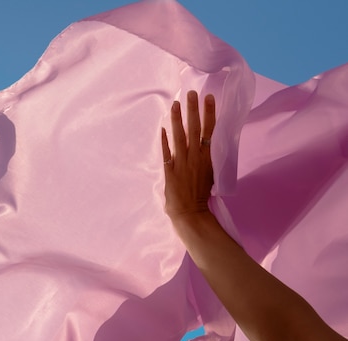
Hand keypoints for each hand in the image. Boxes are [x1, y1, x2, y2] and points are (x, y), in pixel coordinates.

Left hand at [161, 90, 215, 223]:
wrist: (191, 213)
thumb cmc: (201, 197)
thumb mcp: (210, 175)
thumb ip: (206, 159)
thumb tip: (205, 145)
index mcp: (208, 158)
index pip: (210, 131)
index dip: (210, 113)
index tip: (209, 98)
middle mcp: (196, 157)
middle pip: (195, 129)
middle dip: (193, 110)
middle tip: (192, 92)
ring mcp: (182, 163)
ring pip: (180, 137)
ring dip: (178, 119)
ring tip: (176, 104)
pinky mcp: (170, 171)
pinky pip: (167, 153)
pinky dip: (164, 140)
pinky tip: (162, 128)